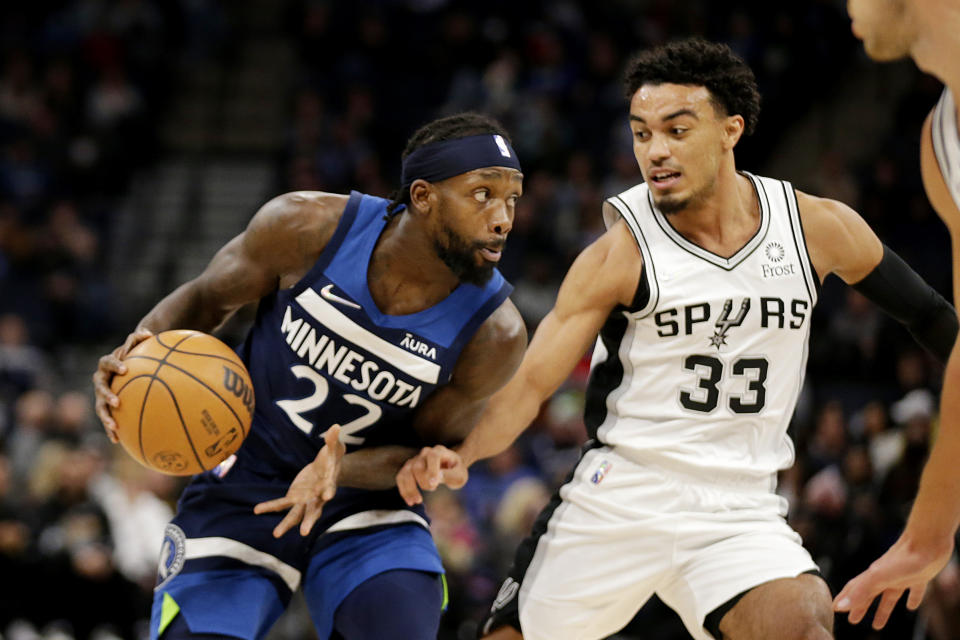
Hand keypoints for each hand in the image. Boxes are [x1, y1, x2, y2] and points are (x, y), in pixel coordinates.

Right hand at [92, 327, 153, 442]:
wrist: (127, 364)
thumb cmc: (135, 352)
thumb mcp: (138, 343)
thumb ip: (140, 337)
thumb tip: (148, 333)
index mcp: (108, 364)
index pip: (108, 362)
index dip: (115, 364)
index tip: (124, 369)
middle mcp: (101, 379)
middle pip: (100, 387)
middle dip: (107, 395)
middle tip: (117, 402)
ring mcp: (102, 394)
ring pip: (100, 407)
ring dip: (106, 417)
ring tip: (114, 426)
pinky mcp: (107, 407)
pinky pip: (108, 418)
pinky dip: (111, 429)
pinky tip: (118, 441)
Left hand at [254, 426, 345, 536]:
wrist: (327, 469)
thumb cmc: (332, 457)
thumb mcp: (333, 447)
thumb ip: (333, 439)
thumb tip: (336, 426)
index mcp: (329, 485)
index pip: (329, 489)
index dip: (328, 492)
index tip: (328, 496)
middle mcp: (317, 497)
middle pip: (314, 510)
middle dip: (309, 521)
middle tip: (304, 532)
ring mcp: (305, 500)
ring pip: (296, 514)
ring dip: (287, 524)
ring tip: (276, 534)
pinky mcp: (294, 497)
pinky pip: (281, 504)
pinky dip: (270, 507)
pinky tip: (257, 510)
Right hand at [396, 445, 468, 505]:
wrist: (451, 468)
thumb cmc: (456, 471)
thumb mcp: (460, 475)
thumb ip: (450, 475)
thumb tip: (438, 477)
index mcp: (440, 451)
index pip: (433, 457)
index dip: (432, 470)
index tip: (434, 484)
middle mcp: (426, 453)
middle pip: (417, 466)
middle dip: (423, 482)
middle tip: (433, 489)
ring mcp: (416, 459)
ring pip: (406, 472)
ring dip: (410, 488)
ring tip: (417, 501)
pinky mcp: (409, 468)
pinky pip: (401, 477)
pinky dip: (404, 490)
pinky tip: (410, 501)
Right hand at [834, 533, 953, 628]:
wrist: (928, 541)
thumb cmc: (904, 558)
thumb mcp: (879, 578)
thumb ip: (860, 591)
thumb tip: (840, 606)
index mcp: (873, 576)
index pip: (855, 590)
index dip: (845, 599)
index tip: (835, 608)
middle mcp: (885, 577)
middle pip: (870, 595)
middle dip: (860, 607)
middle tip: (852, 621)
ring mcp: (902, 576)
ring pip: (889, 596)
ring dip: (883, 610)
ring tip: (877, 625)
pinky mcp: (919, 577)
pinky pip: (913, 591)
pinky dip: (910, 599)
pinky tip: (911, 606)